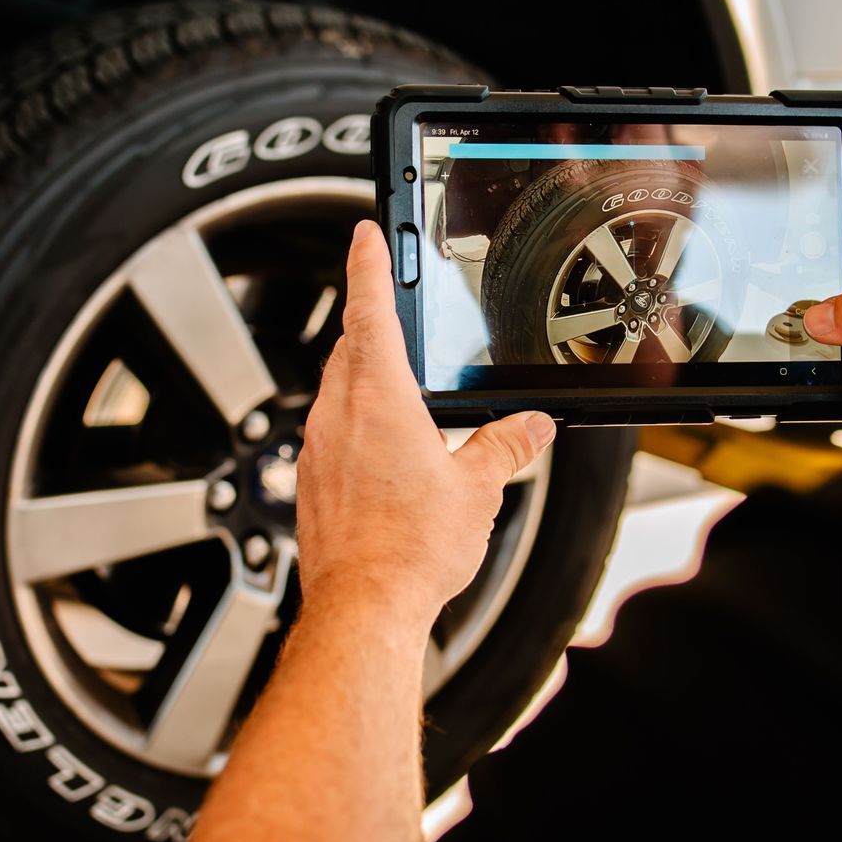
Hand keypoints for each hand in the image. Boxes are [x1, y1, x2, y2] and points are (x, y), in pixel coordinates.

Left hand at [296, 222, 555, 622]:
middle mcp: (338, 415)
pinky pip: (330, 435)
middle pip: (350, 348)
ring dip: (363, 381)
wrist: (362, 608)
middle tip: (392, 312)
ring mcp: (316, 450)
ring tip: (400, 394)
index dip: (370, 265)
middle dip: (371, 326)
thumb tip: (531, 426)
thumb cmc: (410, 550)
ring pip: (337, 392)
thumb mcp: (478, 489)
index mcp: (379, 398)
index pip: (371, 310)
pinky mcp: (309, 483)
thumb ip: (505, 446)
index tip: (367, 233)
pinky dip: (354, 427)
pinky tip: (381, 456)